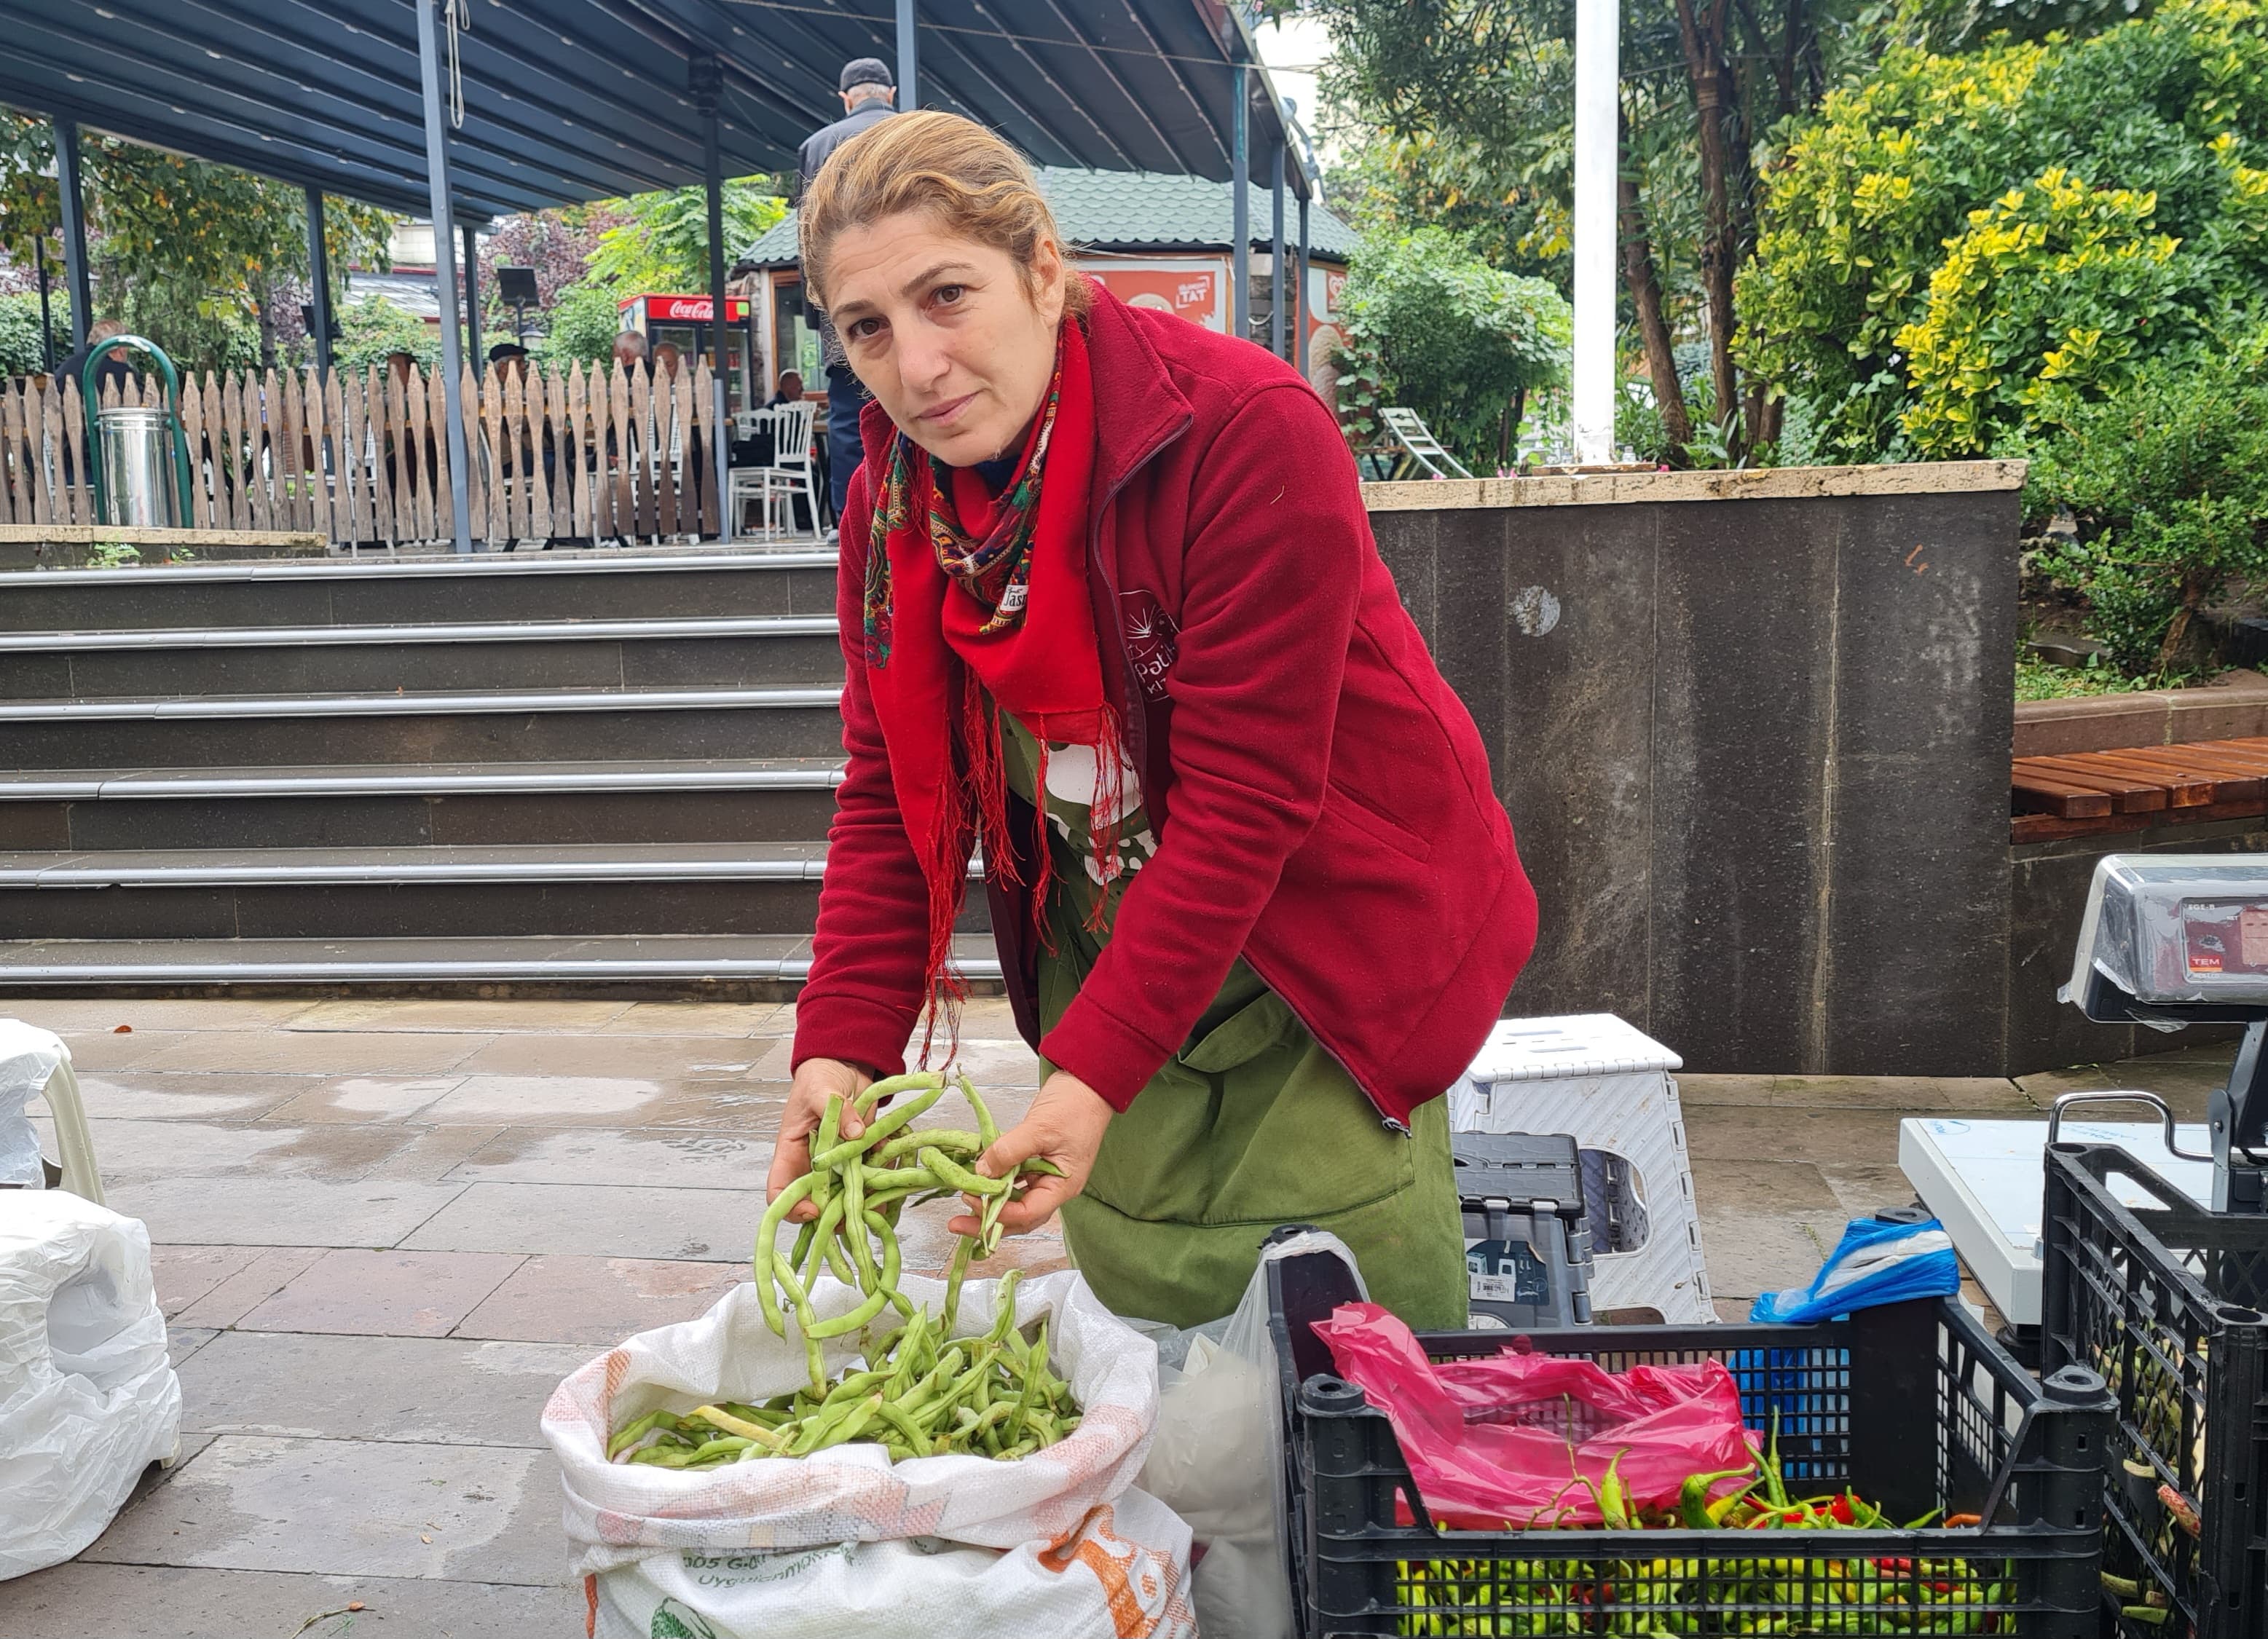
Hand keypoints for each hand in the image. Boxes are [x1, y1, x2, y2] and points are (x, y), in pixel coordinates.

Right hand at [766, 1056, 873, 1222]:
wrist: (844, 1066)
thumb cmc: (819, 1078)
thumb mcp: (821, 1090)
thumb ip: (835, 1111)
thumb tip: (855, 1133)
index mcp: (792, 1153)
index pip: (780, 1190)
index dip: (791, 1207)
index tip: (813, 1210)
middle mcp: (814, 1164)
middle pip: (817, 1201)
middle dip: (834, 1215)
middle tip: (853, 1219)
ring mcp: (839, 1163)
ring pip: (846, 1195)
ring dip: (863, 1203)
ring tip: (880, 1206)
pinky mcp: (861, 1156)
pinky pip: (871, 1175)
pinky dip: (883, 1180)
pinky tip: (895, 1178)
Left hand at [947, 1069, 1113, 1239]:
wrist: (1086, 1084)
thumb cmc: (1075, 1106)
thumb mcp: (1040, 1128)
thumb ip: (1009, 1151)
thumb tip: (981, 1171)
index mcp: (1062, 1186)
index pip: (1028, 1213)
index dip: (998, 1213)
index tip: (972, 1201)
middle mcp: (1053, 1186)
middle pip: (1019, 1216)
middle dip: (988, 1222)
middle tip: (958, 1223)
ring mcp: (1044, 1175)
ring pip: (1014, 1200)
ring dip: (990, 1202)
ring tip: (963, 1201)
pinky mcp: (1035, 1162)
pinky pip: (1012, 1179)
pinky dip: (995, 1180)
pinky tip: (977, 1177)